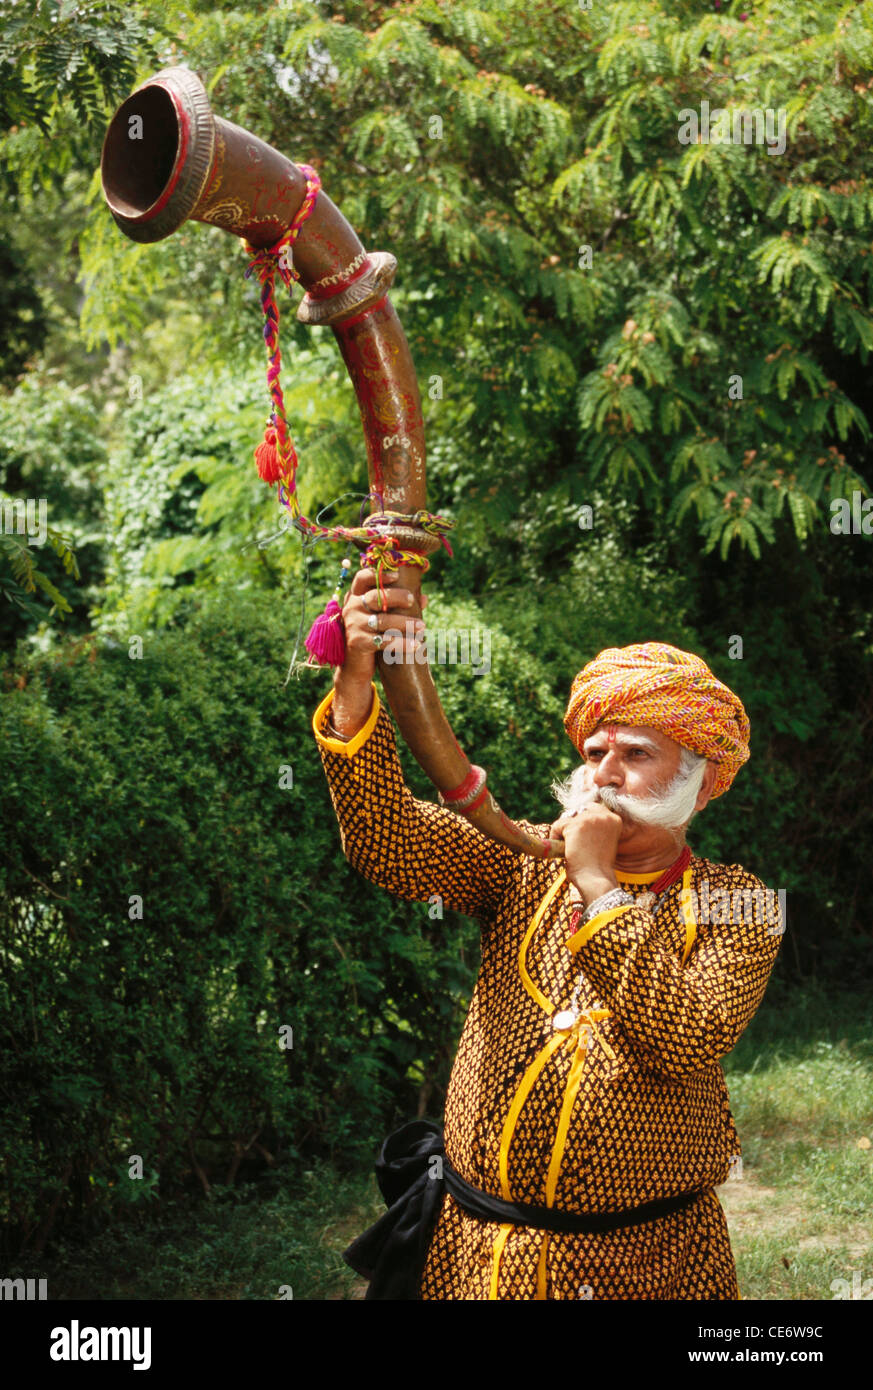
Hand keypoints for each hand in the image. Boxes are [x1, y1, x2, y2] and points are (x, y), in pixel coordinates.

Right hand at [339, 567, 426, 682]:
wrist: (355, 665)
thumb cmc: (371, 636)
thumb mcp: (381, 618)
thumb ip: (399, 606)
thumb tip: (424, 598)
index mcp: (355, 597)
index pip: (362, 578)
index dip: (378, 575)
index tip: (397, 575)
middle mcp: (351, 608)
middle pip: (375, 596)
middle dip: (397, 596)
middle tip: (412, 601)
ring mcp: (354, 625)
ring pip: (382, 620)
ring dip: (405, 623)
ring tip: (422, 627)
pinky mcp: (358, 642)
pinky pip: (383, 640)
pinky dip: (402, 643)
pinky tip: (415, 645)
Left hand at [549, 803, 620, 904]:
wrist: (596, 879)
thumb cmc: (598, 866)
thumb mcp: (603, 841)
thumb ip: (595, 828)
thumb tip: (573, 816)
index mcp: (614, 819)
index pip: (591, 808)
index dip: (582, 820)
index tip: (580, 836)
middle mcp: (604, 815)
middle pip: (578, 811)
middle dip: (571, 825)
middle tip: (574, 843)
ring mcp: (590, 819)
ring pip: (566, 818)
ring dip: (563, 832)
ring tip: (570, 849)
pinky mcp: (576, 825)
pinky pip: (557, 825)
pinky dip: (555, 837)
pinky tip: (564, 850)